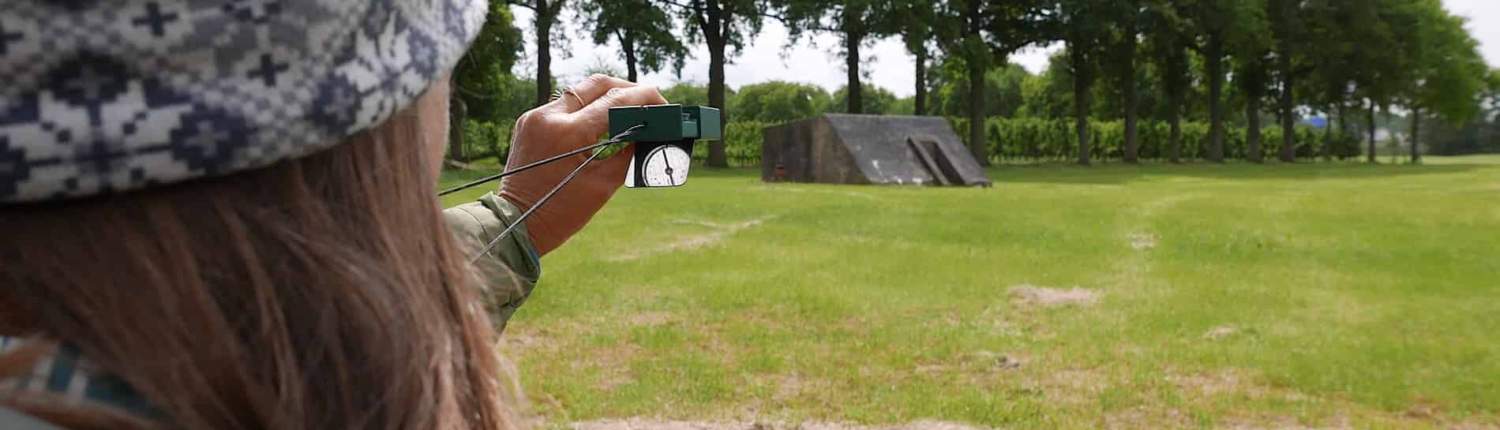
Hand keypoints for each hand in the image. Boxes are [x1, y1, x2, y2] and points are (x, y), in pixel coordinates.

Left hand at [500, 75, 666, 255]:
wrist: (515, 225)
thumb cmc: (560, 214)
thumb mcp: (603, 185)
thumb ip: (628, 153)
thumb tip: (648, 133)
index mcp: (568, 133)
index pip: (615, 101)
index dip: (645, 98)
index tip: (664, 104)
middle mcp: (548, 116)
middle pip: (598, 84)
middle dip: (628, 89)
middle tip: (650, 103)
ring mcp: (535, 117)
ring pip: (580, 91)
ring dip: (607, 96)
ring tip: (630, 110)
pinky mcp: (529, 122)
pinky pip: (564, 105)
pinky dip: (587, 108)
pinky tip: (602, 121)